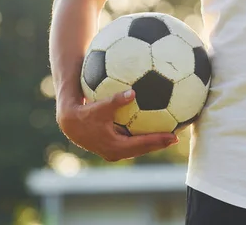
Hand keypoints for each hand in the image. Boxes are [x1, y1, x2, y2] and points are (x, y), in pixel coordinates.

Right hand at [57, 89, 178, 161]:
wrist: (70, 123)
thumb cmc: (84, 113)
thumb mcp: (100, 106)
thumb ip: (116, 100)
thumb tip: (133, 93)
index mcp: (115, 146)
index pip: (142, 145)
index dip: (158, 141)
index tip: (173, 137)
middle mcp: (116, 152)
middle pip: (143, 149)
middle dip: (159, 143)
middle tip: (176, 138)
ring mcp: (114, 150)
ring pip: (138, 148)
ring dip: (153, 142)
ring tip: (169, 135)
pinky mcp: (113, 145)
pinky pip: (132, 142)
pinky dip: (143, 137)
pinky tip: (153, 127)